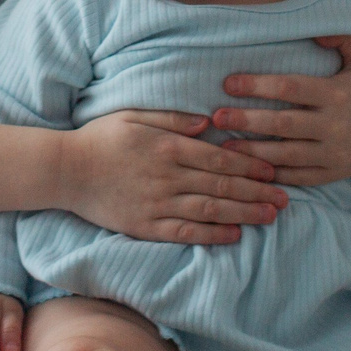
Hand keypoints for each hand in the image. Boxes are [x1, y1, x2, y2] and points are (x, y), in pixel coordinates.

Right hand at [58, 110, 286, 246]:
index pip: (219, 158)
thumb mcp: (135, 115)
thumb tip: (208, 122)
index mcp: (167, 146)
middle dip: (257, 192)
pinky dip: (211, 235)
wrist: (65, 170)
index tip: (274, 171)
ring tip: (269, 217)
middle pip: (221, 186)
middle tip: (285, 199)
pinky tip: (234, 235)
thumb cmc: (100, 138)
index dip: (250, 165)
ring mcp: (157, 203)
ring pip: (209, 210)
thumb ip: (173, 118)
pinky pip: (185, 233)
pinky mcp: (145, 226)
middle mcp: (167, 175)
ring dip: (243, 214)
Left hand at [209, 36, 350, 186]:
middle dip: (246, 120)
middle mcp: (334, 124)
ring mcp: (334, 152)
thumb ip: (341, 39)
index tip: (229, 83)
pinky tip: (250, 168)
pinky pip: (298, 177)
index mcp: (336, 93)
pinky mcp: (332, 174)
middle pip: (283, 123)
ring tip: (225, 146)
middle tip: (216, 117)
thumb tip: (314, 31)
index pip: (291, 87)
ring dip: (253, 151)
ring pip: (286, 154)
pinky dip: (273, 174)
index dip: (257, 85)